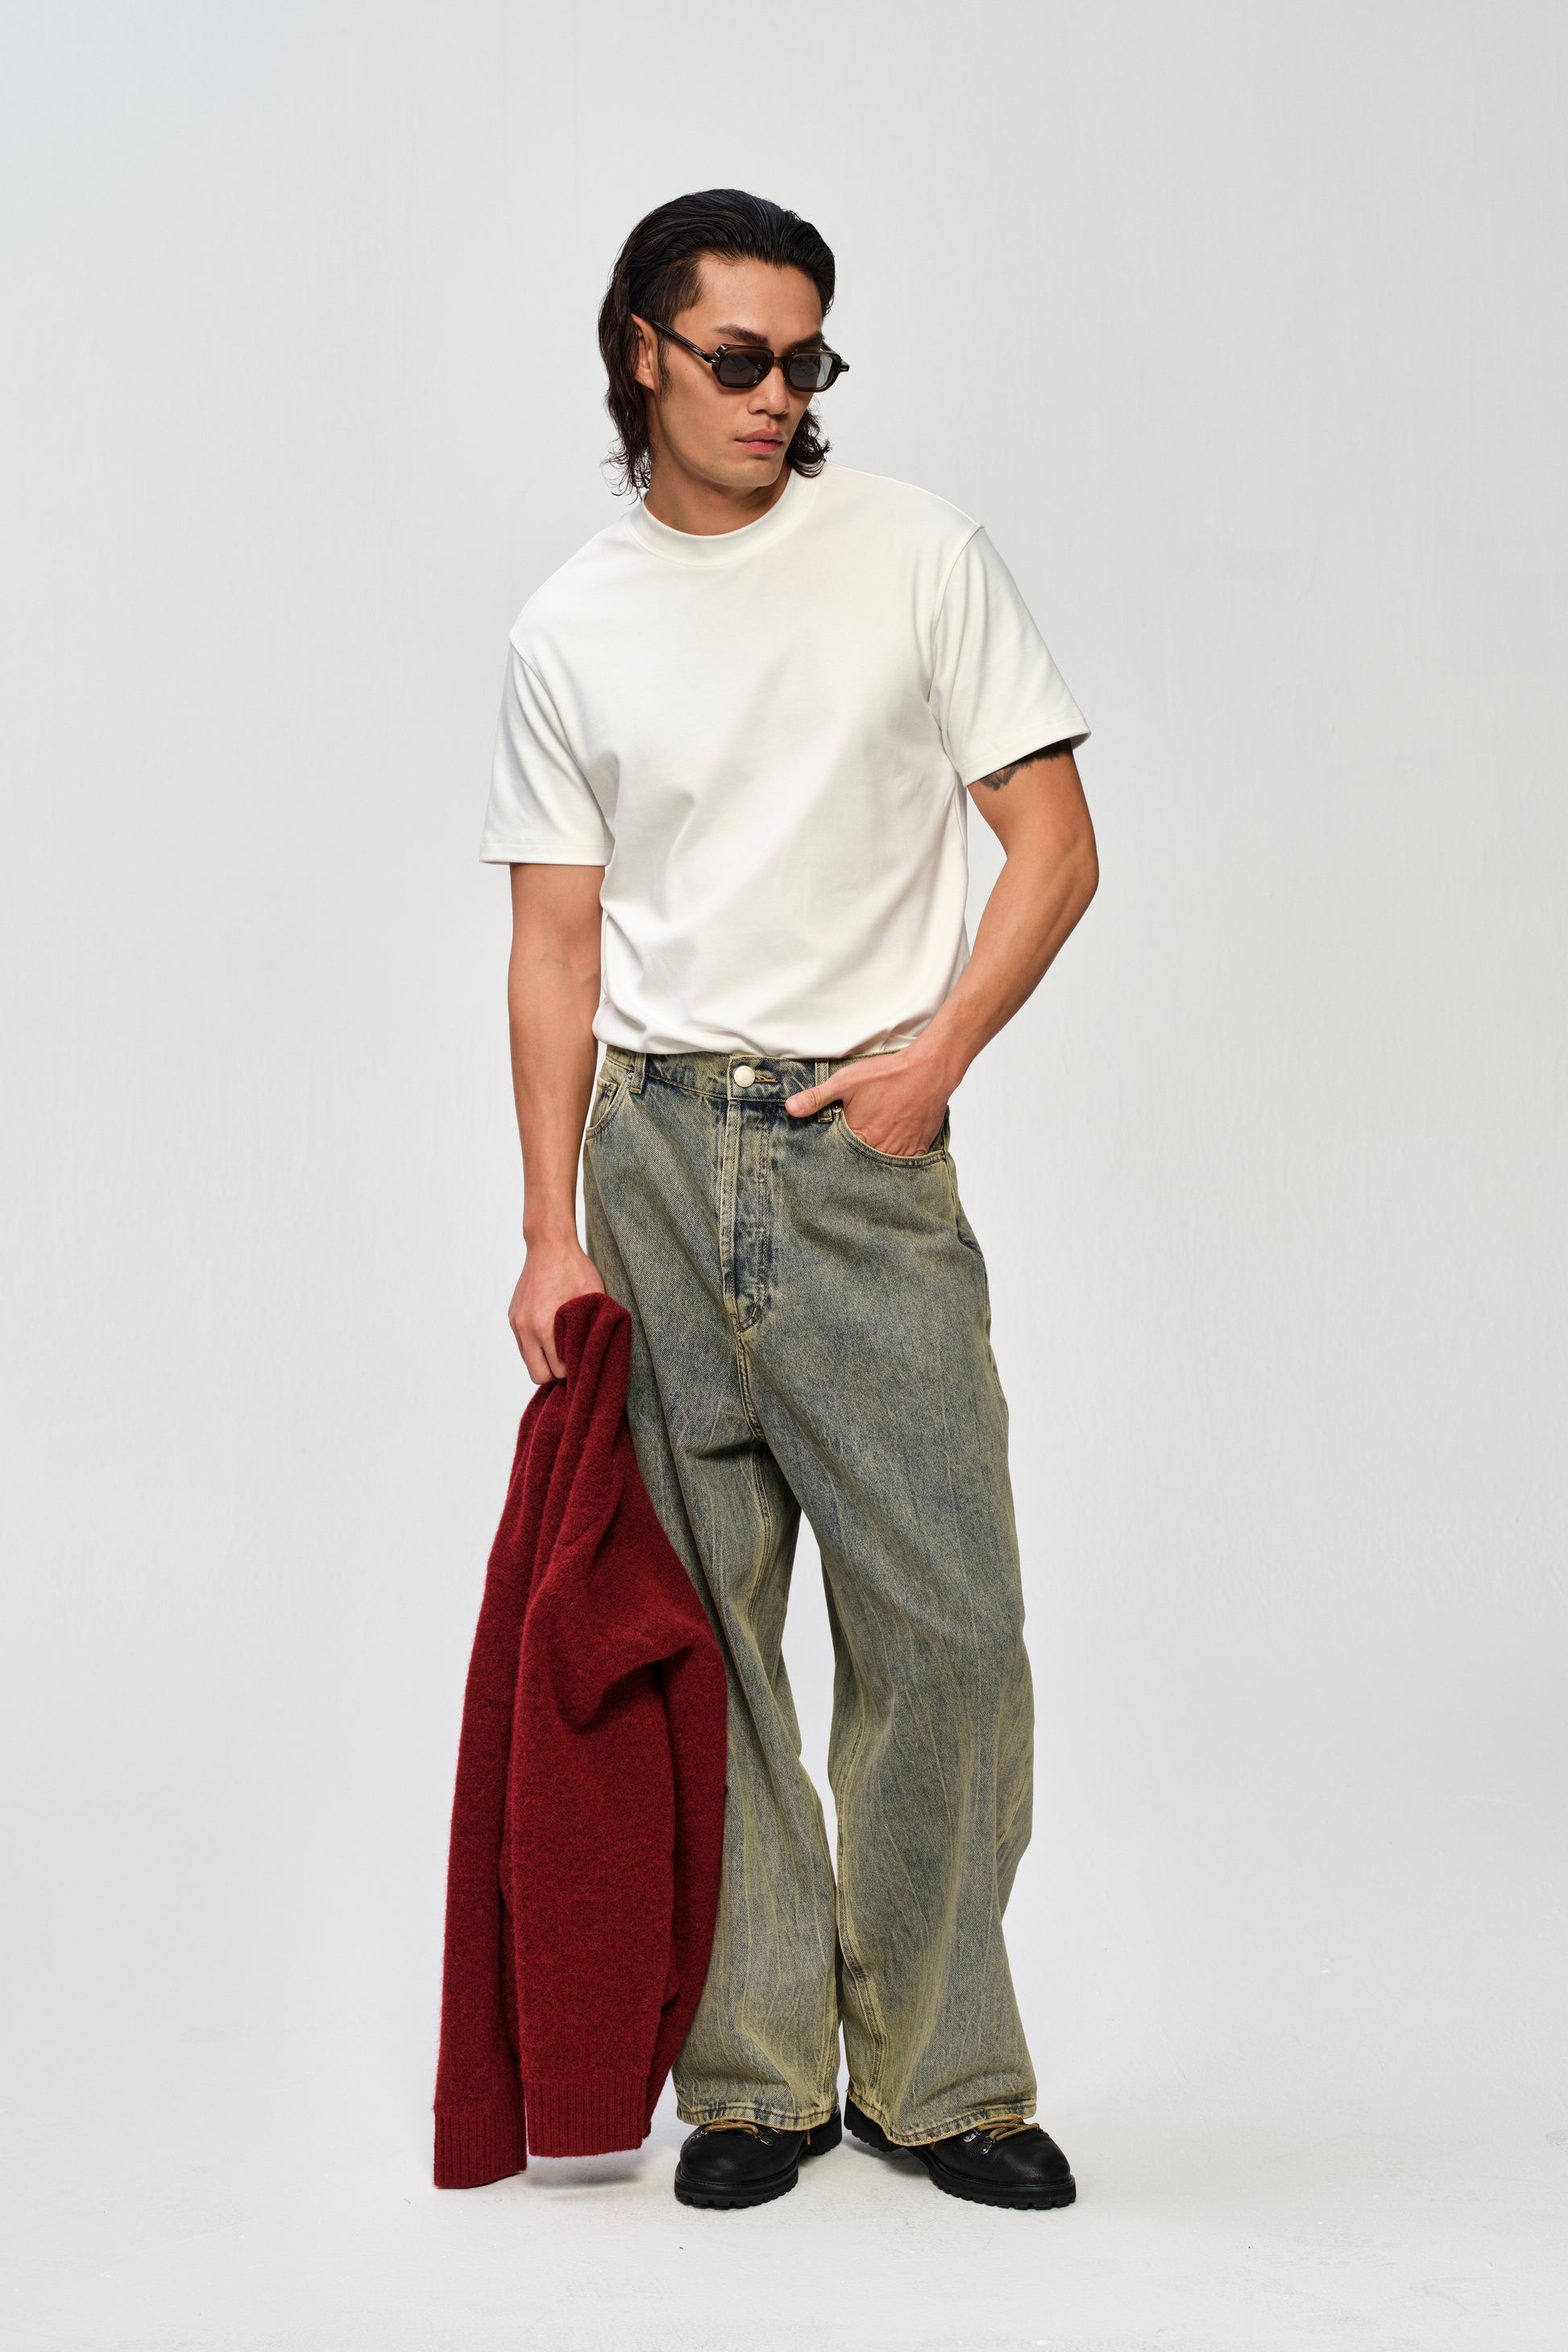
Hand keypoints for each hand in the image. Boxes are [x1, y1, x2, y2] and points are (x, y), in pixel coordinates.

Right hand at [508, 1236, 604, 1383]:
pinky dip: (536, 1346)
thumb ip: (594, 1328)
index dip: (573, 1370)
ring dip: (544, 1360)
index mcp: (545, 1326)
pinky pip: (523, 1345)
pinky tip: (551, 1334)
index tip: (584, 1361)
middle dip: (556, 1373)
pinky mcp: (513, 1316)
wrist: (548, 1243)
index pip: (557, 1371)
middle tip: (572, 1361)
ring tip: (562, 1348)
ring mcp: (516, 1322)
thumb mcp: (594, 1297)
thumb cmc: (575, 1268)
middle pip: (538, 1376)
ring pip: (528, 1361)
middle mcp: (526, 1328)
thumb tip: (597, 1354)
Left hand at [784, 1043, 954, 1156]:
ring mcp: (901, 1150)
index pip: (840, 1156)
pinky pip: (905, 1163)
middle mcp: (879, 1148)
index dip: (835, 1155)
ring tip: (871, 1152)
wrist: (928, 1070)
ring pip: (883, 1165)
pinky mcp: (918, 1148)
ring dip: (876, 1161)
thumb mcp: (845, 1082)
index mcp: (859, 1135)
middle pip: (862, 1163)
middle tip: (852, 1155)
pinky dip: (897, 1160)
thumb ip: (817, 1097)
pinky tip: (892, 1149)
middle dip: (855, 1161)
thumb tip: (791, 1108)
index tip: (831, 1156)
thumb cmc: (887, 1075)